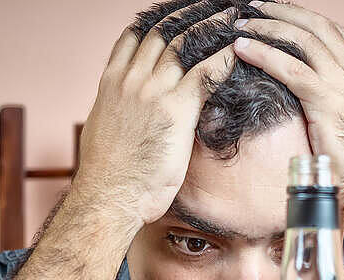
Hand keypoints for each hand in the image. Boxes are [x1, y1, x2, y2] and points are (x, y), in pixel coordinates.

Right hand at [72, 3, 237, 232]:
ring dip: (211, 26)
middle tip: (211, 7)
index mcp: (111, 85)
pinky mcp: (175, 108)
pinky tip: (240, 48)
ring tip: (231, 15)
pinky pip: (205, 72)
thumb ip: (117, 115)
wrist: (109, 196)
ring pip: (185, 43)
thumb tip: (123, 117)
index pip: (134, 37)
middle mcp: (130, 80)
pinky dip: (224, 57)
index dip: (157, 21)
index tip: (174, 14)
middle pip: (162, 32)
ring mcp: (152, 91)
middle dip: (189, 15)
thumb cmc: (108, 178)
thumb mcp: (104, 135)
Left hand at [232, 1, 343, 222]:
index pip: (335, 33)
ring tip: (242, 22)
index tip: (281, 13)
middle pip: (318, 26)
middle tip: (256, 6)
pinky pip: (289, 68)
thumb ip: (341, 108)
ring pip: (302, 40)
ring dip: (268, 26)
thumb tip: (317, 107)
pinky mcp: (328, 102)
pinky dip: (262, 53)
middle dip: (283, 12)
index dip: (305, 18)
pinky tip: (242, 48)